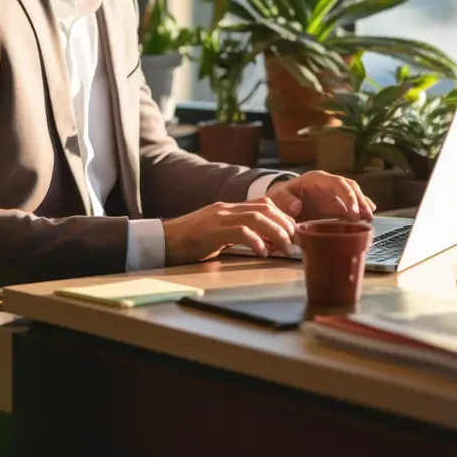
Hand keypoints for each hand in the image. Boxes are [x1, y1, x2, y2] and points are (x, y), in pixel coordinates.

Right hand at [163, 197, 301, 265]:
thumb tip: (265, 245)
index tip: (293, 232)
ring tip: (285, 249)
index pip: (262, 203)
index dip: (282, 216)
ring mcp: (218, 217)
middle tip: (294, 241)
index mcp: (228, 209)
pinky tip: (263, 252)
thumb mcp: (217, 236)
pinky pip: (241, 232)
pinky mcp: (212, 230)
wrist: (161, 242)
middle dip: (284, 223)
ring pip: (257, 218)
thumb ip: (237, 235)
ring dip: (276, 233)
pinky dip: (256, 241)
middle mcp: (225, 209)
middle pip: (264, 207)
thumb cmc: (188, 243)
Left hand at [267, 170, 375, 223]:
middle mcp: (328, 184)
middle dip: (360, 200)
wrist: (278, 205)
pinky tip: (367, 219)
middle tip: (367, 217)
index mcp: (316, 179)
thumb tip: (297, 206)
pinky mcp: (334, 206)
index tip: (354, 212)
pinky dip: (359, 211)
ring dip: (363, 205)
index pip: (337, 183)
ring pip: (353, 196)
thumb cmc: (278, 198)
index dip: (348, 196)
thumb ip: (284, 200)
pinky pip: (349, 207)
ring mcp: (332, 195)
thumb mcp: (276, 197)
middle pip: (349, 187)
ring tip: (370, 219)